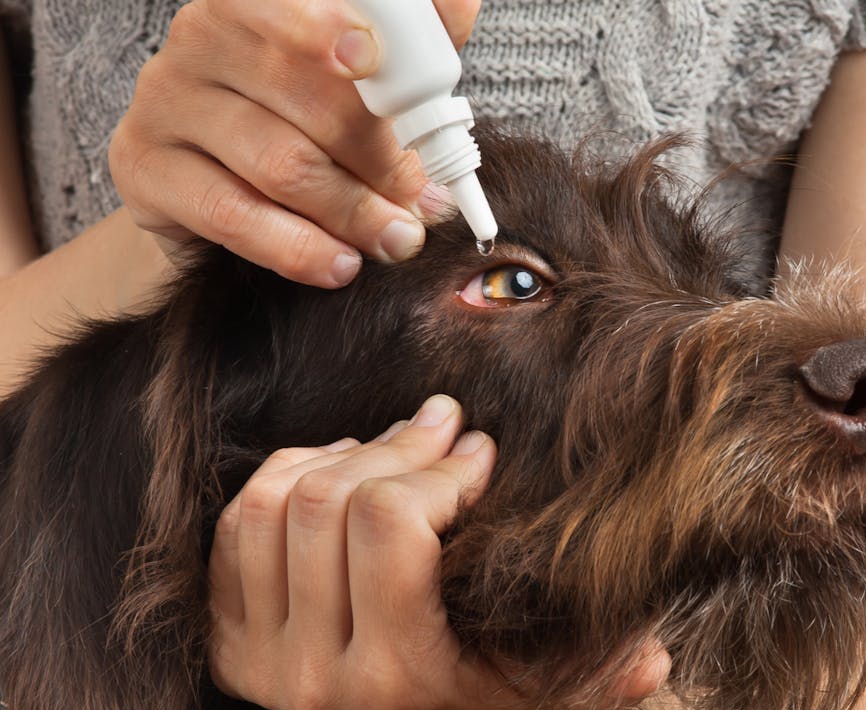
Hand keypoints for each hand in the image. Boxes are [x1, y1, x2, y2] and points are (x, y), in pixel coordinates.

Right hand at [109, 0, 480, 288]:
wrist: (215, 192)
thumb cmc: (306, 125)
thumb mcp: (363, 83)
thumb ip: (410, 46)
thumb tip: (460, 9)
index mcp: (257, 2)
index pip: (293, 6)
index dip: (331, 29)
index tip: (372, 61)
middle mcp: (203, 36)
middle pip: (307, 96)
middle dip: (380, 158)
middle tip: (424, 203)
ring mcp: (166, 100)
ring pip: (280, 163)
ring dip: (352, 212)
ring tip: (396, 241)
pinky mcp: (144, 167)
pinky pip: (233, 214)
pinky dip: (297, 248)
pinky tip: (339, 265)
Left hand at [208, 395, 668, 709]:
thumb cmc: (501, 683)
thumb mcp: (558, 682)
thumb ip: (613, 679)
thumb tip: (654, 661)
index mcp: (394, 679)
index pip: (390, 524)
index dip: (440, 467)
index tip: (481, 453)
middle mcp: (311, 676)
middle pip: (328, 501)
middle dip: (398, 446)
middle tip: (446, 426)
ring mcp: (258, 656)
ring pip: (274, 502)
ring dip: (341, 455)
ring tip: (397, 446)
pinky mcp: (228, 634)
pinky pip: (238, 522)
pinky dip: (289, 474)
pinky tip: (344, 468)